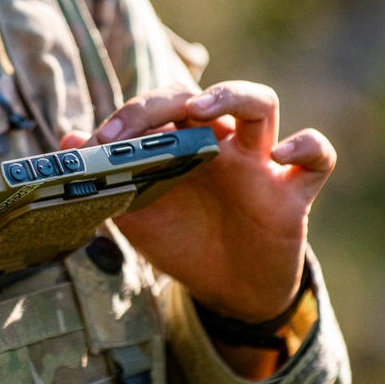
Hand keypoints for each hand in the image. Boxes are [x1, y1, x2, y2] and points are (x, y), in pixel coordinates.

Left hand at [61, 81, 335, 322]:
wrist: (228, 290)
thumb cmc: (183, 240)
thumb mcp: (137, 211)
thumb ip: (106, 176)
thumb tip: (67, 140)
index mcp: (183, 142)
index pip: (162, 105)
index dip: (131, 114)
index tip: (100, 141)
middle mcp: (222, 142)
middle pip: (205, 93)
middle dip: (167, 100)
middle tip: (134, 125)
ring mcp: (260, 161)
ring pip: (262, 103)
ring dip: (234, 96)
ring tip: (202, 110)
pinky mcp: (294, 191)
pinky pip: (318, 156)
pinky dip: (307, 146)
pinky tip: (281, 155)